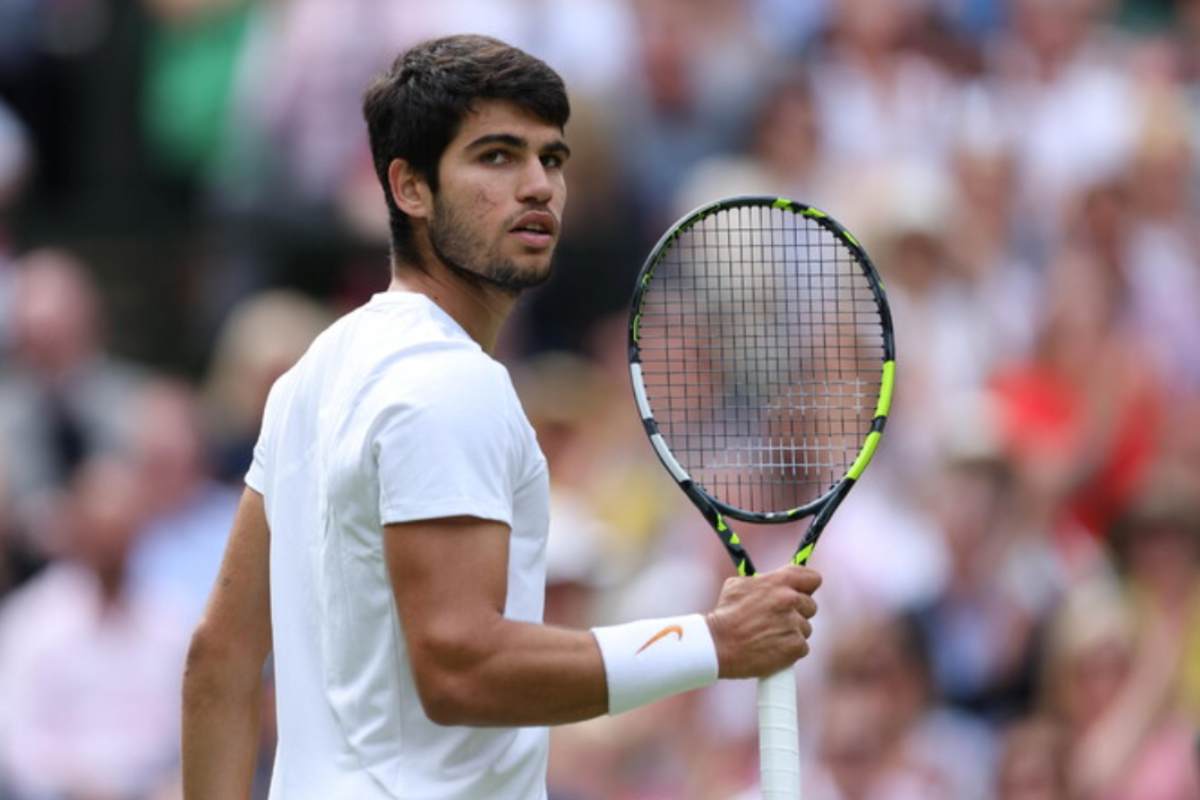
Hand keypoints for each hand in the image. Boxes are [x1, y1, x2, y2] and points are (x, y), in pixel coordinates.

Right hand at [704, 566, 819, 678]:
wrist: (718, 644)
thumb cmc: (725, 614)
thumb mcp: (738, 585)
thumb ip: (763, 581)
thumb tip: (775, 581)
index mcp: (779, 581)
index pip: (812, 578)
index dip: (807, 586)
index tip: (802, 592)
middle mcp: (790, 600)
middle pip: (810, 606)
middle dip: (798, 612)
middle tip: (780, 619)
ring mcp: (794, 624)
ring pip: (806, 628)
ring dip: (792, 632)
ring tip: (770, 636)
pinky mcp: (795, 646)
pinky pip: (802, 647)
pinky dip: (790, 650)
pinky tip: (772, 649)